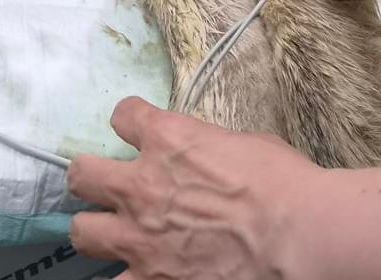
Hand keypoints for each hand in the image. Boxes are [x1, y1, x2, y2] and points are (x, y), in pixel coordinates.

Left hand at [68, 98, 380, 279]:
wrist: (298, 236)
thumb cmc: (285, 186)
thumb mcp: (245, 145)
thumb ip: (210, 148)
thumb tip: (210, 158)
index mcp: (167, 140)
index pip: (124, 116)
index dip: (130, 122)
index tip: (137, 129)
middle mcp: (140, 186)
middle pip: (82, 176)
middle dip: (92, 179)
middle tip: (108, 186)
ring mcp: (139, 238)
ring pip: (84, 233)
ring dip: (98, 232)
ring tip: (113, 236)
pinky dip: (126, 276)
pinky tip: (141, 272)